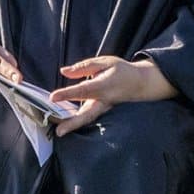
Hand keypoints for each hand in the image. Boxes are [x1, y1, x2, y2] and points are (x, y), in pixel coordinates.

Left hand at [50, 56, 176, 136]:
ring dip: (72, 126)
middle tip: (59, 131)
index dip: (68, 94)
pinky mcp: (100, 111)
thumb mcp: (104, 62)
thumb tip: (63, 71)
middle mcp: (103, 100)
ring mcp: (103, 108)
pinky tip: (62, 123)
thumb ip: (83, 67)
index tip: (53, 97)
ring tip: (58, 130)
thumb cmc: (121, 71)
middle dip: (73, 123)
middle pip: (87, 114)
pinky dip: (75, 122)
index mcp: (104, 85)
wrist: (140, 83)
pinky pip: (87, 117)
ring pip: (87, 119)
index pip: (83, 90)